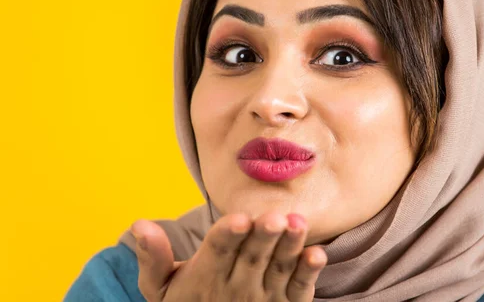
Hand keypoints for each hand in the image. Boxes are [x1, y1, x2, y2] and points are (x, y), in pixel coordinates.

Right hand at [131, 211, 326, 301]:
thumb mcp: (162, 289)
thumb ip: (153, 258)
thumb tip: (139, 224)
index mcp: (206, 276)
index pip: (217, 252)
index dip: (228, 236)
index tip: (238, 219)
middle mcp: (237, 286)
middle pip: (252, 257)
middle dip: (264, 236)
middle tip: (274, 217)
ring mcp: (264, 296)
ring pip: (279, 268)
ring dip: (289, 247)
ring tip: (297, 224)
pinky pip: (300, 289)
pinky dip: (309, 273)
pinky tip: (317, 254)